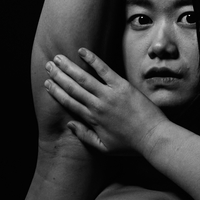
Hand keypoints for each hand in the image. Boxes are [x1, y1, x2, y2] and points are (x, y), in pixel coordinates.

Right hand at [44, 48, 164, 155]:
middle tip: (48, 65)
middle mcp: (97, 105)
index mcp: (93, 119)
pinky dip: (92, 60)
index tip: (47, 83)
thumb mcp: (105, 148)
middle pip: (73, 88)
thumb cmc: (130, 145)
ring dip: (69, 67)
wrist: (153, 138)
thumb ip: (85, 136)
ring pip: (84, 78)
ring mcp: (109, 95)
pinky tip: (82, 51)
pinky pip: (104, 70)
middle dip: (58, 76)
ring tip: (58, 58)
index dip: (56, 92)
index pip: (69, 103)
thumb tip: (70, 124)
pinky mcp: (122, 86)